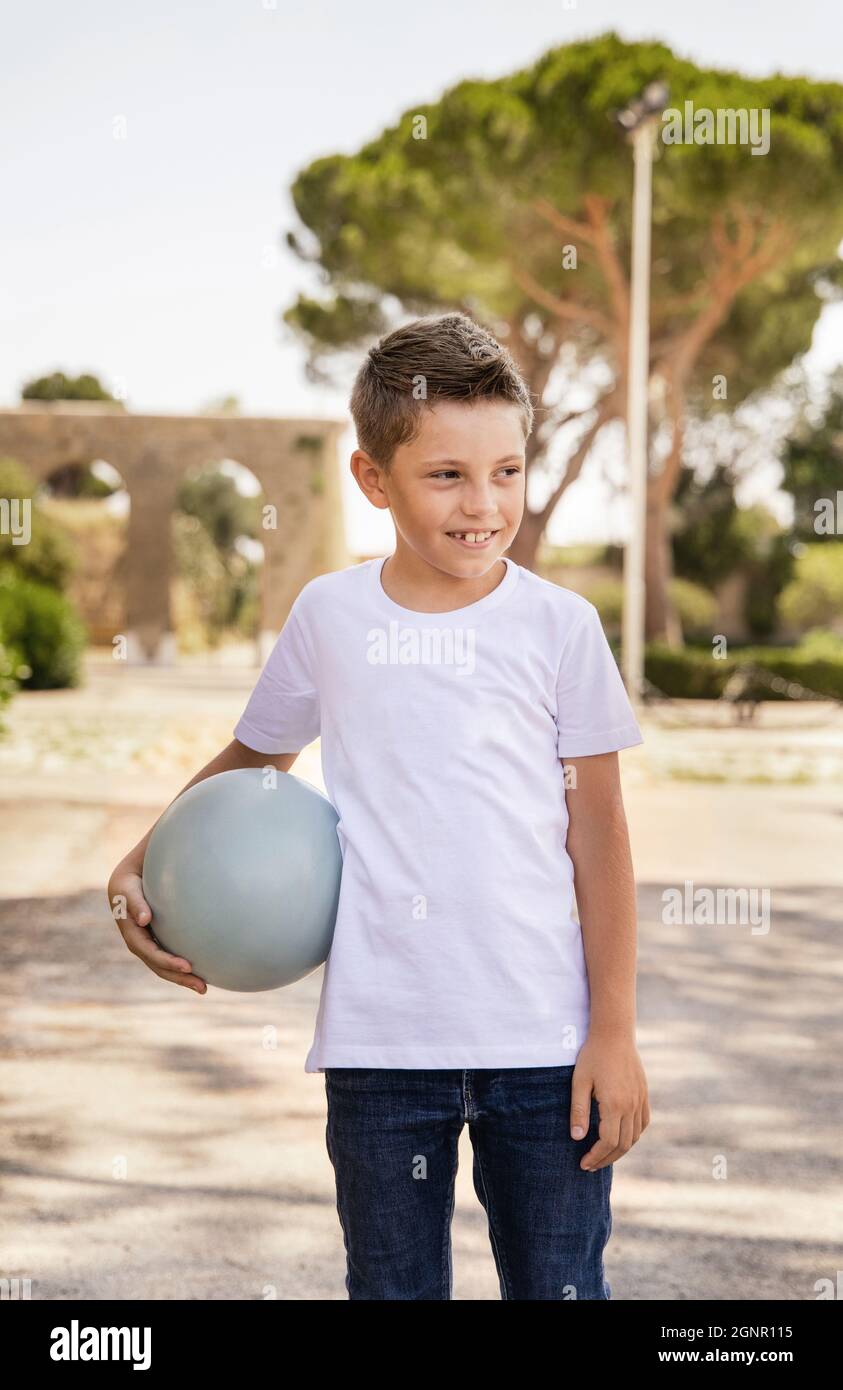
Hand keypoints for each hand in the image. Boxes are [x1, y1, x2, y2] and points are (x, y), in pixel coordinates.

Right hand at [107, 858, 206, 993]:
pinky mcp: (158, 938)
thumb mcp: (127, 888)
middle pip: (158, 966)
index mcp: (131, 932)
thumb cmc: (129, 880)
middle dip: (179, 978)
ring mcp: (149, 942)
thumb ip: (135, 902)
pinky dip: (183, 965)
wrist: (128, 876)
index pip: (149, 952)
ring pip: (165, 965)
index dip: (166, 961)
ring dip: (183, 977)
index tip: (187, 967)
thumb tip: (145, 920)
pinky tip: (201, 969)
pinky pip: (171, 954)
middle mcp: (139, 942)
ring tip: (204, 988)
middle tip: (202, 987)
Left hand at [570, 1033, 649, 1170]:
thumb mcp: (579, 1081)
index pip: (607, 1142)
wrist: (614, 1033)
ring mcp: (640, 1100)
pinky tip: (621, 1138)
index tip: (583, 1163)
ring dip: (620, 1150)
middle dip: (606, 1159)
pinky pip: (643, 1123)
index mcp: (614, 1104)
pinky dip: (633, 1136)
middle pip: (622, 1144)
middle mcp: (631, 1105)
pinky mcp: (644, 1094)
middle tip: (590, 1165)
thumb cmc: (593, 1056)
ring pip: (635, 1136)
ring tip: (603, 1155)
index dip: (595, 1156)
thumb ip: (578, 1110)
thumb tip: (577, 1138)